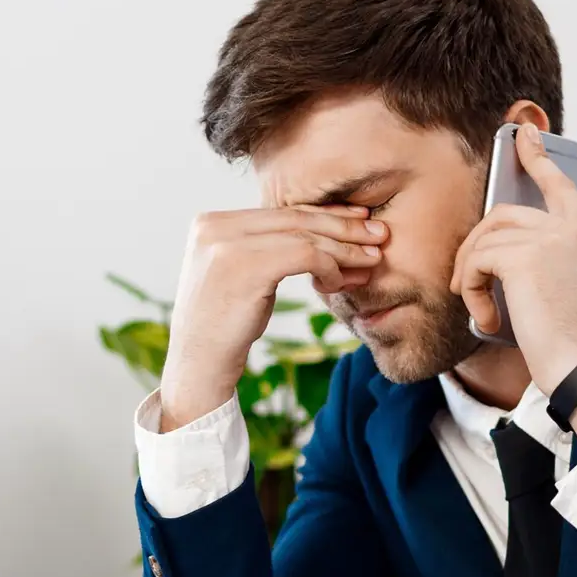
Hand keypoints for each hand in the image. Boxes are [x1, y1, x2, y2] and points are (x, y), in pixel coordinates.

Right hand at [160, 205, 386, 429]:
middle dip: (342, 225)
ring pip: (304, 235)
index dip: (323, 213)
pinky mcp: (245, 265)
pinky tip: (338, 283)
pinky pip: (305, 255)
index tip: (357, 219)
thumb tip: (315, 232)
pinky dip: (330, 266)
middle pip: (294, 217)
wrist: (198, 365)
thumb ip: (261, 248)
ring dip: (345, 248)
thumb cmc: (224, 327)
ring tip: (373, 258)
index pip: (279, 210)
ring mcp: (226, 243)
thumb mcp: (239, 276)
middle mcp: (215, 225)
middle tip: (378, 233)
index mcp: (211, 223)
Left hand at [449, 123, 576, 391]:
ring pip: (484, 240)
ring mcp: (551, 240)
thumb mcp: (566, 290)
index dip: (538, 158)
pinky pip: (476, 261)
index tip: (523, 134)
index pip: (560, 186)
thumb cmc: (572, 342)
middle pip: (502, 214)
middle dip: (474, 246)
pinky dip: (470, 290)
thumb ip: (544, 261)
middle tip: (464, 282)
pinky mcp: (524, 257)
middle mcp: (572, 231)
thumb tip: (496, 252)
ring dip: (469, 275)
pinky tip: (486, 319)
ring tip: (479, 309)